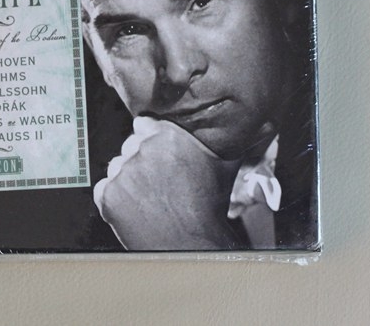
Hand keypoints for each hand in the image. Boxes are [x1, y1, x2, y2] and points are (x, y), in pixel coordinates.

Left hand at [93, 116, 242, 249]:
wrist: (191, 245)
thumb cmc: (209, 205)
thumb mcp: (224, 165)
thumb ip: (233, 139)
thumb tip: (264, 123)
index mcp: (167, 135)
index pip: (144, 124)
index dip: (152, 140)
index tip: (160, 156)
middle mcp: (142, 149)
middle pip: (130, 146)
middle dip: (141, 160)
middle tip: (159, 182)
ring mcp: (122, 172)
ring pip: (118, 166)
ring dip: (128, 178)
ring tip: (150, 197)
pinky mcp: (108, 194)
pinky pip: (105, 188)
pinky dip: (116, 197)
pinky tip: (137, 208)